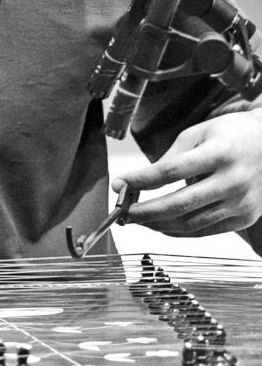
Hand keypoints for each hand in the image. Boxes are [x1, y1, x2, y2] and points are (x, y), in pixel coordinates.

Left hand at [112, 109, 261, 236]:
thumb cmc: (231, 135)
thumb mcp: (199, 133)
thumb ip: (171, 157)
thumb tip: (140, 181)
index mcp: (220, 152)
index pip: (171, 171)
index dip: (141, 180)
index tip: (120, 184)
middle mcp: (233, 180)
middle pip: (180, 204)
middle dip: (145, 212)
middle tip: (123, 213)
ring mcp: (241, 203)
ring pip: (191, 223)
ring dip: (158, 225)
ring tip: (138, 220)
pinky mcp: (244, 218)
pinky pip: (205, 231)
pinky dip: (179, 232)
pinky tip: (162, 226)